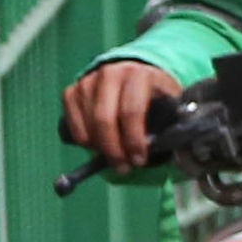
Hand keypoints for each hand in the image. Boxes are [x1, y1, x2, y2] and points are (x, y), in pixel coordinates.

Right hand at [62, 61, 183, 171]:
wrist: (134, 75)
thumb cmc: (155, 94)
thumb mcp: (170, 103)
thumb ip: (168, 121)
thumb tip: (160, 145)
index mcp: (138, 74)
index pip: (131, 110)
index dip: (134, 139)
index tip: (139, 160)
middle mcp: (110, 73)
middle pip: (104, 118)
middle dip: (113, 149)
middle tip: (123, 167)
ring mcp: (87, 81)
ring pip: (87, 122)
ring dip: (99, 147)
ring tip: (114, 158)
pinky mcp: (72, 91)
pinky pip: (71, 120)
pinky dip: (83, 138)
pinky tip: (97, 145)